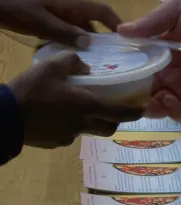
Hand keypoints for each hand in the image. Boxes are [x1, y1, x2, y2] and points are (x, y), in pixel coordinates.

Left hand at [0, 0, 121, 47]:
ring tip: (97, 63)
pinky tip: (74, 59)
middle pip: (94, 23)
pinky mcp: (51, 22)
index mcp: (73, 3)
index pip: (103, 11)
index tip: (128, 39)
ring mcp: (60, 15)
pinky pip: (68, 34)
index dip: (117, 23)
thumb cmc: (18, 8)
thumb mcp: (41, 22)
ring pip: (81, 31)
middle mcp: (70, 8)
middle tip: (114, 58)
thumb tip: (90, 44)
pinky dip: (73, 45)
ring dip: (87, 45)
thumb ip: (65, 32)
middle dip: (104, 39)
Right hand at [9, 52, 143, 148]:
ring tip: (81, 110)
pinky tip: (59, 117)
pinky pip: (70, 135)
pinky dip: (71, 126)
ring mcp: (69, 136)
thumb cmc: (31, 91)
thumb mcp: (50, 66)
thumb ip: (72, 62)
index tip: (143, 110)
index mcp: (87, 106)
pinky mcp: (56, 143)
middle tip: (114, 110)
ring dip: (92, 122)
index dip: (135, 112)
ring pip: (89, 131)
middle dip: (115, 120)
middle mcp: (83, 124)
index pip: (121, 113)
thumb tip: (85, 67)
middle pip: (109, 127)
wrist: (5, 118)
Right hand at [118, 0, 180, 120]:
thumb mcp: (176, 11)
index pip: (137, 72)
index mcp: (160, 54)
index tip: (116, 83)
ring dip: (159, 107)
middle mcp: (170, 73)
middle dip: (139, 100)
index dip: (126, 80)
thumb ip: (150, 24)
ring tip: (164, 97)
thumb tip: (120, 31)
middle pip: (146, 94)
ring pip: (164, 107)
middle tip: (139, 98)